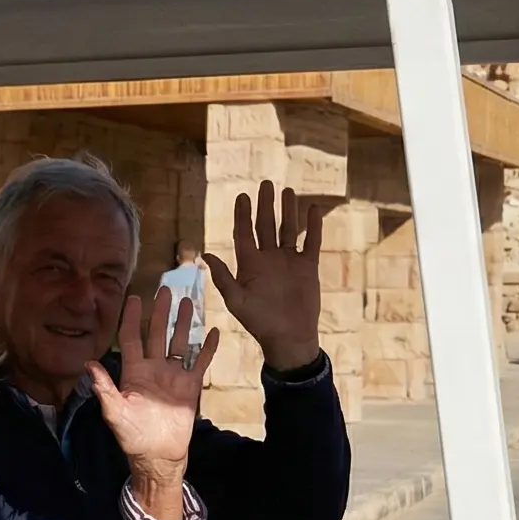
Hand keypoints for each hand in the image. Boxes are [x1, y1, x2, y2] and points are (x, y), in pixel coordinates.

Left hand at [89, 288, 217, 519]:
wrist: (157, 454)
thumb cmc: (132, 436)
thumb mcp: (114, 412)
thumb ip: (104, 388)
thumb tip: (87, 364)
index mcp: (133, 372)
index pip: (131, 338)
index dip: (131, 318)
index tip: (133, 297)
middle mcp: (153, 369)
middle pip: (157, 334)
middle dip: (160, 312)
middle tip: (165, 289)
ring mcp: (173, 376)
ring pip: (179, 342)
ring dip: (184, 323)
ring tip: (189, 301)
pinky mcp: (190, 386)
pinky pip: (200, 362)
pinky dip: (207, 348)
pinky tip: (213, 331)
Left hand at [204, 181, 323, 371]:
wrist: (288, 336)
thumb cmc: (258, 322)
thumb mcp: (236, 300)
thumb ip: (223, 277)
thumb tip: (205, 254)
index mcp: (249, 264)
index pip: (244, 233)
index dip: (242, 215)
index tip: (242, 196)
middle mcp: (268, 258)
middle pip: (266, 226)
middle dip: (265, 205)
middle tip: (265, 184)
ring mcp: (288, 261)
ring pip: (287, 229)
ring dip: (288, 210)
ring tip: (288, 190)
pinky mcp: (307, 267)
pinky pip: (311, 242)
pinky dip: (313, 226)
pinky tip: (313, 209)